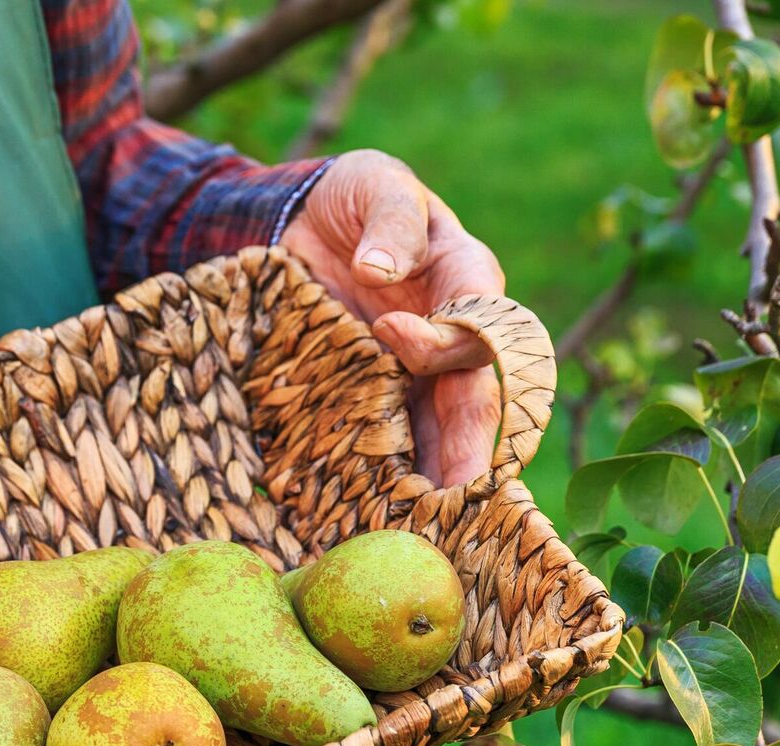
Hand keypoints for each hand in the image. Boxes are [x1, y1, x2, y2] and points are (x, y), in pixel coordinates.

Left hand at [280, 149, 507, 486]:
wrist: (301, 221)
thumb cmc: (353, 196)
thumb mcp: (373, 184)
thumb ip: (389, 219)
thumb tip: (382, 267)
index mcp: (467, 281)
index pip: (478, 322)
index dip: (442, 337)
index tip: (389, 331)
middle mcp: (453, 336)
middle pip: (472, 399)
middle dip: (468, 450)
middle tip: (457, 501)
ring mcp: (416, 375)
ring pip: (439, 433)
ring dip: (435, 481)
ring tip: (425, 529)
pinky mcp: (375, 396)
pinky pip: (391, 440)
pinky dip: (388, 476)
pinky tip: (375, 515)